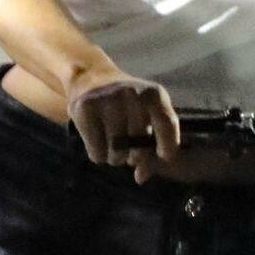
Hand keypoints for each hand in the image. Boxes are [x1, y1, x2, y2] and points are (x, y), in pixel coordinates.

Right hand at [66, 67, 179, 183]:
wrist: (90, 76)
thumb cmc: (125, 104)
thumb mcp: (146, 115)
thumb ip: (152, 145)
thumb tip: (141, 177)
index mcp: (154, 94)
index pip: (168, 126)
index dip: (168, 147)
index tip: (161, 156)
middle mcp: (132, 94)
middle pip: (139, 148)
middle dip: (134, 157)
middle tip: (129, 151)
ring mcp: (107, 100)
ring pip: (116, 154)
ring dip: (115, 158)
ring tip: (113, 145)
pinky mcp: (86, 108)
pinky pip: (96, 152)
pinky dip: (98, 155)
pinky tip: (98, 142)